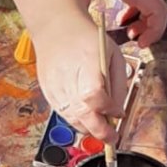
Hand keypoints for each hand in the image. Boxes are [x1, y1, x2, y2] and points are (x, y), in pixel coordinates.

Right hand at [34, 13, 127, 142]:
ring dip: (88, 128)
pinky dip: (77, 120)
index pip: (95, 96)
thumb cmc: (88, 40)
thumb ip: (118, 84)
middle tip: (113, 138)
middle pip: (82, 113)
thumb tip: (118, 112)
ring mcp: (54, 86)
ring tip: (101, 126)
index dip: (109, 109)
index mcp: (86, 63)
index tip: (119, 113)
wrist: (57, 28)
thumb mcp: (113, 55)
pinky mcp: (47, 92)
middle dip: (100, 131)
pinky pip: (63, 114)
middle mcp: (67, 77)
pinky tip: (87, 116)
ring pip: (72, 119)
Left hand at [74, 0, 166, 47]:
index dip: (154, 31)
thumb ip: (78, 4)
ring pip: (150, 10)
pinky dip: (134, 15)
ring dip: (142, 24)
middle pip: (159, 15)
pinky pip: (140, 4)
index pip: (158, 13)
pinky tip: (119, 18)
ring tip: (127, 33)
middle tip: (134, 41)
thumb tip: (71, 26)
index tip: (140, 42)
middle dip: (150, 31)